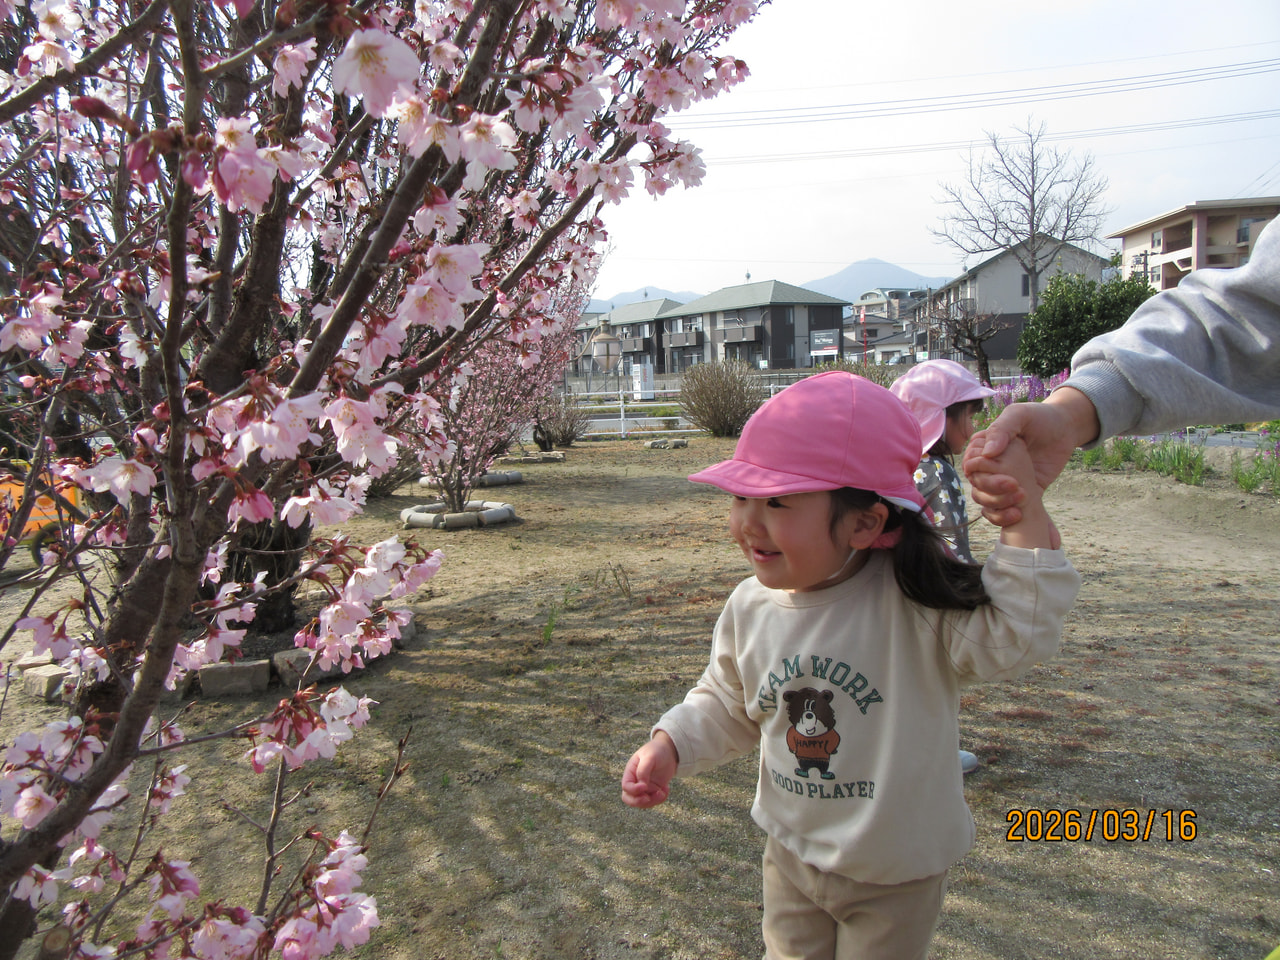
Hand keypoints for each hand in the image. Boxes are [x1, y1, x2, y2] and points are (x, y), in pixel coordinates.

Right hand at [621, 731, 678, 808]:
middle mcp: (635, 782)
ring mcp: (644, 788)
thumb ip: (643, 770)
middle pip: (629, 799)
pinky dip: (660, 799)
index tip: (644, 787)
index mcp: (630, 772)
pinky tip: (666, 788)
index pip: (626, 786)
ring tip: (663, 791)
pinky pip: (654, 801)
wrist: (668, 752)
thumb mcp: (649, 757)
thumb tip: (642, 786)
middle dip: (638, 802)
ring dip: (653, 801)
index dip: (633, 790)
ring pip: (642, 803)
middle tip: (649, 798)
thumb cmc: (656, 751)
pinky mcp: (653, 791)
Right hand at [963, 387, 1098, 524]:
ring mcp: (1004, 481)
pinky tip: (1020, 516)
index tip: (1001, 473)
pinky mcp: (1020, 493)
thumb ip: (1002, 430)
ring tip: (1022, 501)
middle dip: (993, 491)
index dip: (980, 473)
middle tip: (1016, 487)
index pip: (971, 466)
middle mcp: (990, 466)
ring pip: (988, 502)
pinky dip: (1010, 518)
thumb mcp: (1019, 415)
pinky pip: (1007, 510)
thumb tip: (987, 454)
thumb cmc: (1040, 417)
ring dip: (999, 506)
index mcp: (983, 447)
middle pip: (978, 487)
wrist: (1067, 428)